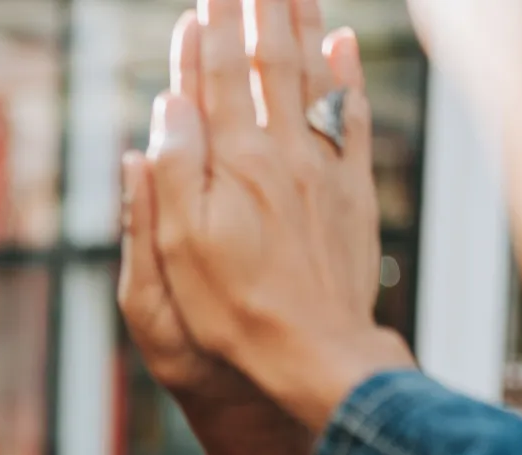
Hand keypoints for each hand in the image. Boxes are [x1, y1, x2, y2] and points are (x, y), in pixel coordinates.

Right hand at [143, 0, 413, 427]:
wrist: (314, 353)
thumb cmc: (231, 310)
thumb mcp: (176, 248)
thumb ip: (172, 171)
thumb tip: (170, 103)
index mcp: (231, 165)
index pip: (218, 78)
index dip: (209, 32)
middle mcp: (280, 154)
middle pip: (268, 62)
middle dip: (256, 9)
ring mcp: (322, 168)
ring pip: (311, 76)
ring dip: (299, 23)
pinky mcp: (351, 191)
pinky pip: (350, 116)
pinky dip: (346, 73)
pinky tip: (342, 42)